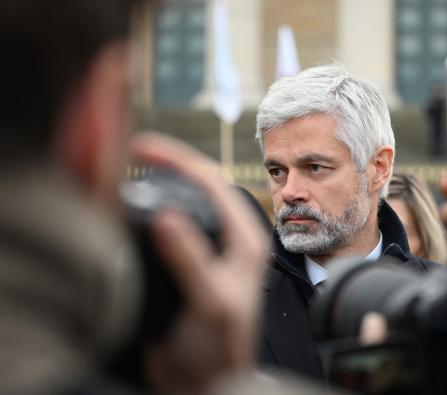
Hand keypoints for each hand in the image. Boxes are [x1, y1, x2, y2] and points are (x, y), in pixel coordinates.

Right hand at [129, 132, 267, 394]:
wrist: (204, 379)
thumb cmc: (218, 347)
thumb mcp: (209, 302)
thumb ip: (190, 260)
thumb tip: (165, 215)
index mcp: (244, 239)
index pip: (213, 183)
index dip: (178, 160)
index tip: (142, 147)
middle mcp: (229, 237)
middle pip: (199, 185)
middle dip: (168, 163)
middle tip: (131, 150)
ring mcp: (207, 247)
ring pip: (184, 201)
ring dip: (159, 182)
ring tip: (128, 168)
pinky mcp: (188, 260)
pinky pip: (169, 224)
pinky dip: (150, 208)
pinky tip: (130, 206)